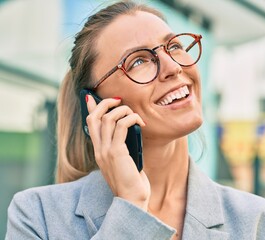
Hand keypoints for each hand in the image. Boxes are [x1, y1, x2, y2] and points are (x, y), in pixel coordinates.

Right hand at [86, 95, 148, 209]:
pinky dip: (132, 119)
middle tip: (119, 100)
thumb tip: (130, 128)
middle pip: (95, 117)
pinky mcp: (116, 152)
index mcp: (99, 151)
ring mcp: (105, 151)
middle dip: (105, 103)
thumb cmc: (132, 181)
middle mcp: (99, 149)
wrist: (132, 199)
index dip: (90, 108)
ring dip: (123, 110)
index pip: (90, 124)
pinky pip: (122, 126)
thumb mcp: (124, 160)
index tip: (91, 97)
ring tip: (135, 115)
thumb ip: (122, 145)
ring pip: (108, 118)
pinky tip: (140, 122)